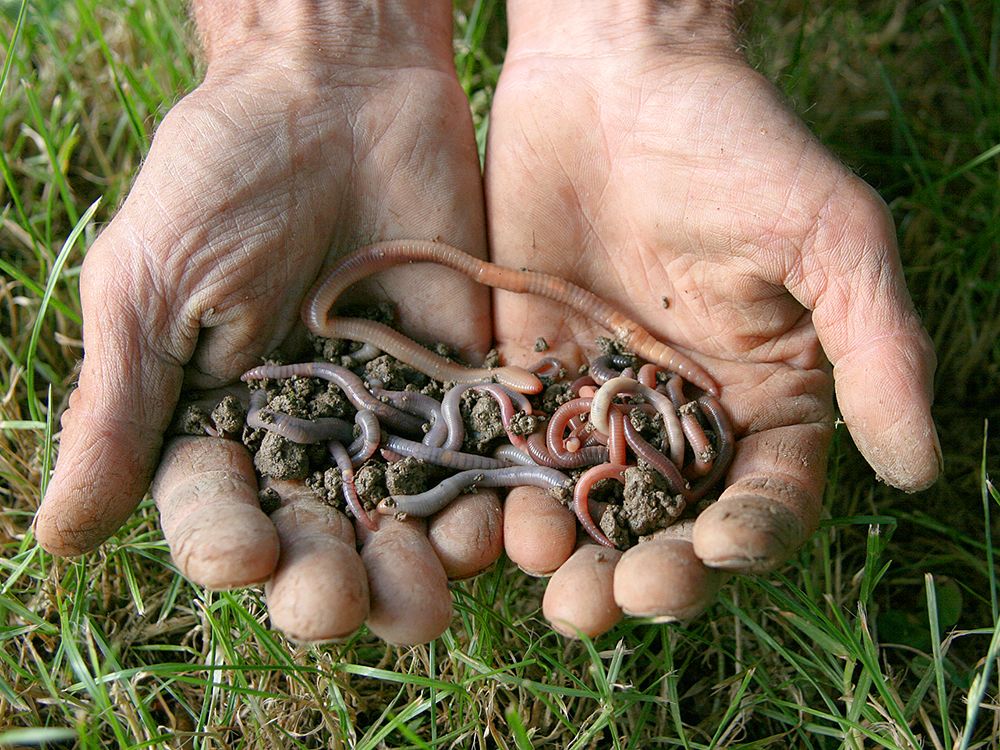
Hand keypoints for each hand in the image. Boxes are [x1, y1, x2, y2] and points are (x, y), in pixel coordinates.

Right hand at [33, 0, 501, 644]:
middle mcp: (305, 441)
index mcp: (215, 426)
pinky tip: (495, 527)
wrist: (337, 93)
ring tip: (428, 588)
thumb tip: (63, 535)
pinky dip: (490, 499)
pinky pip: (480, 459)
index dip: (225, 545)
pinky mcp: (462, 387)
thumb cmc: (223, 176)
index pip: (213, 514)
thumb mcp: (151, 285)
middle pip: (316, 539)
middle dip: (328, 582)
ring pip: (404, 520)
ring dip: (416, 565)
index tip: (245, 558)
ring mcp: (391, 419)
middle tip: (339, 601)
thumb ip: (122, 408)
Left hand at [486, 2, 940, 636]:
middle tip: (618, 598)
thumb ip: (879, 349)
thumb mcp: (829, 237)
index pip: (767, 496)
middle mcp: (683, 416)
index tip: (719, 547)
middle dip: (650, 570)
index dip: (750, 534)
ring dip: (570, 551)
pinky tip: (489, 523)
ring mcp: (601, 400)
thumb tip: (921, 469)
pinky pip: (517, 447)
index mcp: (766, 398)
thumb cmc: (736, 147)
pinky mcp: (530, 372)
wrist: (614, 79)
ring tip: (551, 575)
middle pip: (670, 523)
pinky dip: (503, 491)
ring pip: (588, 503)